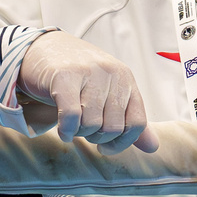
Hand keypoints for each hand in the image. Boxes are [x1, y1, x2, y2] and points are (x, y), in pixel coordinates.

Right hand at [16, 31, 159, 153]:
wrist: (43, 48)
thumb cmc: (78, 77)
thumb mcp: (108, 94)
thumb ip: (129, 120)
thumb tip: (153, 147)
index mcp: (126, 79)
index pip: (137, 123)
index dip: (122, 143)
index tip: (105, 148)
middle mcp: (111, 73)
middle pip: (113, 128)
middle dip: (96, 138)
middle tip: (84, 131)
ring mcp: (89, 72)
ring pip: (92, 124)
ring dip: (79, 134)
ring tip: (72, 126)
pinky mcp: (64, 76)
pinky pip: (72, 116)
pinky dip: (67, 131)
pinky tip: (63, 131)